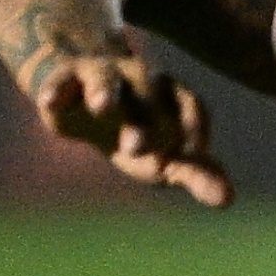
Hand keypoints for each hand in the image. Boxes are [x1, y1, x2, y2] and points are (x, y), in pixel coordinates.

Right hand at [32, 44, 234, 206]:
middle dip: (146, 118)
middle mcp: (140, 81)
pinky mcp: (65, 80)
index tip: (193, 152)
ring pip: (105, 78)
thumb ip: (196, 174)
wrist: (85, 95)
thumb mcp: (166, 155)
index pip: (191, 105)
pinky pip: (60, 79)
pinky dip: (55, 90)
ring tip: (101, 106)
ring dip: (104, 91)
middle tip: (138, 148)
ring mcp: (102, 76)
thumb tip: (228, 199)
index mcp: (172, 97)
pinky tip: (48, 102)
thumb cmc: (137, 130)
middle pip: (149, 93)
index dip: (194, 125)